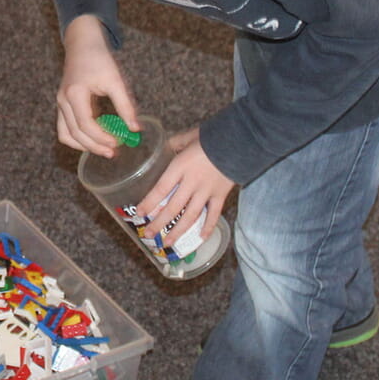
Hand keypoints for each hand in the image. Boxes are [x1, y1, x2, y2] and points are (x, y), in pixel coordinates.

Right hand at [56, 15, 139, 156]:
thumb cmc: (99, 58)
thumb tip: (135, 129)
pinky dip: (77, 138)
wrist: (82, 44)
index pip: (85, 125)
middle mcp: (63, 101)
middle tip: (113, 152)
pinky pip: (65, 128)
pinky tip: (94, 140)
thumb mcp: (115, 80)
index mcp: (74, 93)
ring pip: (65, 134)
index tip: (118, 143)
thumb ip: (125, 105)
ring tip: (103, 149)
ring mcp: (60, 103)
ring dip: (83, 146)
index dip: (101, 138)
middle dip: (94, 146)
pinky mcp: (63, 104)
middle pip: (74, 134)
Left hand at [137, 128, 234, 247]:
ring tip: (168, 242)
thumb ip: (174, 144)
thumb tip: (163, 147)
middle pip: (173, 207)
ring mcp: (207, 191)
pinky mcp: (221, 195)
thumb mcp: (187, 137)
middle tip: (149, 234)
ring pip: (191, 216)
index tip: (139, 213)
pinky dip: (208, 227)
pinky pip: (214, 214)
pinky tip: (200, 238)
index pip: (161, 189)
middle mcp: (192, 182)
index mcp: (180, 167)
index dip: (149, 203)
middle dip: (159, 223)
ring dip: (178, 231)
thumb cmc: (210, 136)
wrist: (239, 140)